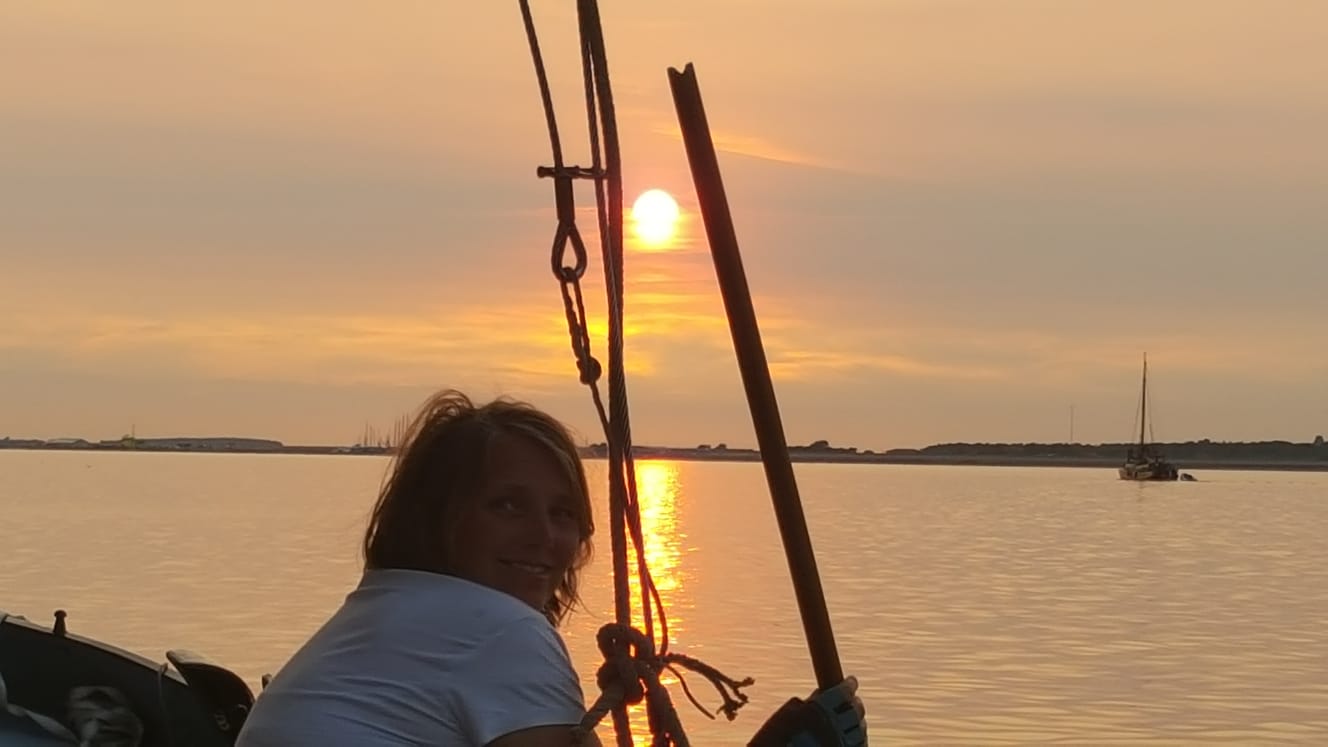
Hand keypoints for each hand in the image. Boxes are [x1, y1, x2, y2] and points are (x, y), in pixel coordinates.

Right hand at [747, 675, 866, 745]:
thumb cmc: (778, 739)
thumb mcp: (786, 715)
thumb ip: (807, 702)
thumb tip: (821, 694)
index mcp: (819, 712)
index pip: (843, 693)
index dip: (850, 685)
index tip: (852, 681)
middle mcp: (833, 729)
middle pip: (855, 710)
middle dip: (855, 702)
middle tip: (853, 699)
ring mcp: (841, 745)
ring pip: (859, 729)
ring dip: (858, 721)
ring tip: (852, 717)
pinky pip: (860, 745)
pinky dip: (858, 738)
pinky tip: (851, 735)